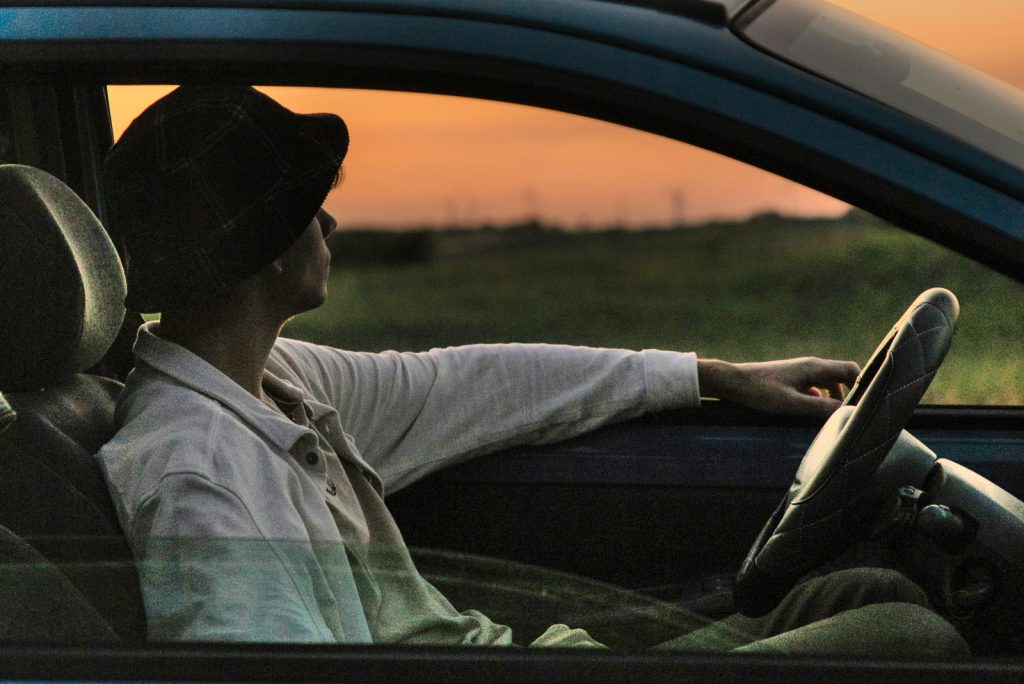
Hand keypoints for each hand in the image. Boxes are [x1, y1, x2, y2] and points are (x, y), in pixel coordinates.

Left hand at [697, 357, 860, 417]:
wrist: (733, 382)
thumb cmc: (760, 391)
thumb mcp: (792, 404)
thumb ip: (820, 408)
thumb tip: (849, 413)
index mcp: (815, 367)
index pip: (851, 370)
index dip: (863, 385)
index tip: (866, 404)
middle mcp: (811, 366)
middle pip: (842, 376)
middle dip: (849, 394)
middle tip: (851, 414)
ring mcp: (801, 372)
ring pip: (828, 383)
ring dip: (833, 399)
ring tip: (833, 418)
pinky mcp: (792, 379)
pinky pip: (814, 388)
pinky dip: (819, 399)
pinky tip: (812, 414)